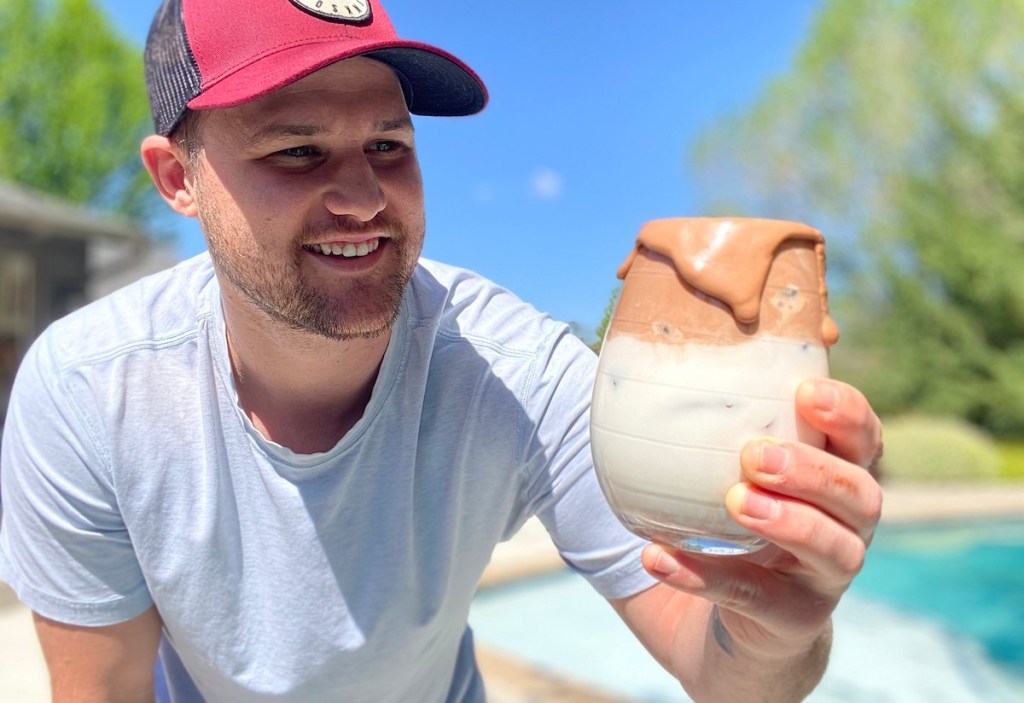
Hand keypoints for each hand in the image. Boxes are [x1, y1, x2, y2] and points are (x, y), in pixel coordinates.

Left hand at [640, 378, 883, 656]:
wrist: (733, 621)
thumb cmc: (733, 522)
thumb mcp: (733, 471)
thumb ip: (714, 422)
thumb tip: (642, 347)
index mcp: (838, 477)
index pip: (865, 439)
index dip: (848, 414)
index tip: (806, 391)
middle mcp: (847, 526)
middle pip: (861, 494)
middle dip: (814, 469)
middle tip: (757, 454)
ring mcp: (826, 579)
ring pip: (833, 550)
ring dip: (787, 521)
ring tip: (735, 501)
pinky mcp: (794, 622)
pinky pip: (755, 600)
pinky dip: (704, 577)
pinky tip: (658, 557)